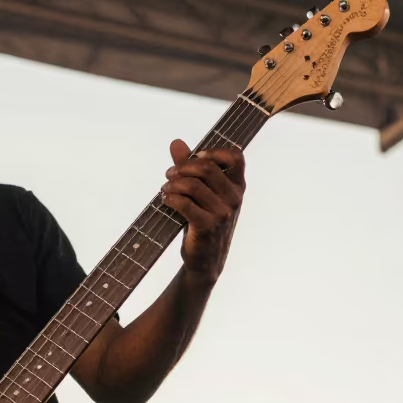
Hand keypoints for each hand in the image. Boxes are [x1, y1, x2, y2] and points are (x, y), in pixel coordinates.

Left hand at [162, 139, 245, 283]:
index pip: (236, 157)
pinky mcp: (207, 226)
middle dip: (182, 168)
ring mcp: (222, 213)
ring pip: (192, 185)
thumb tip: (176, 142)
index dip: (214, 151)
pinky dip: (170, 198)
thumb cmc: (203, 221)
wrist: (205, 259)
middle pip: (206, 168)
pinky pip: (184, 203)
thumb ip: (190, 167)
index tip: (196, 156)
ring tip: (165, 188)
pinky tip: (165, 199)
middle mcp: (234, 198)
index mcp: (238, 186)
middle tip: (169, 175)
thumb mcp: (201, 194)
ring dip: (173, 184)